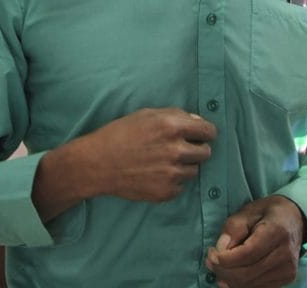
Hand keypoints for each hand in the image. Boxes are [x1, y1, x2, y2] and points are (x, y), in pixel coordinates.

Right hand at [85, 107, 216, 202]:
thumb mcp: (147, 115)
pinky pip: (182, 185)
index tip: (201, 135)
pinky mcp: (167, 192)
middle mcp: (176, 150)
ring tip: (163, 162)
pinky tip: (155, 174)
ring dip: (185, 166)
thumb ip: (176, 116)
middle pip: (206, 152)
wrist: (98, 163)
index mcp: (173, 126)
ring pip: (194, 170)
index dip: (205, 132)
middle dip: (196, 149)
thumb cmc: (120, 134)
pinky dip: (173, 180)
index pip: (209, 131)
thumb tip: (198, 122)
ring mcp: (172, 173)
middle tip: (180, 149)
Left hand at [205, 195, 305, 287]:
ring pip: (251, 284)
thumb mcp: (249, 211)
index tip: (211, 254)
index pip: (248, 254)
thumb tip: (220, 249)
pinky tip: (229, 276)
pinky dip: (240, 285)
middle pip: (248, 273)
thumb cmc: (269, 213)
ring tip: (218, 267)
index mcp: (277, 232)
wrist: (296, 220)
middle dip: (223, 270)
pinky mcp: (286, 279)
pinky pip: (258, 287)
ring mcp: (288, 269)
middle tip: (210, 261)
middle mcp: (285, 254)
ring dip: (229, 279)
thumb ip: (234, 228)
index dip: (226, 259)